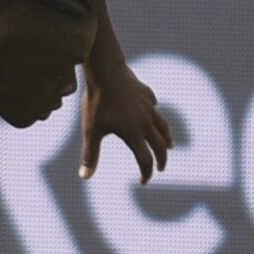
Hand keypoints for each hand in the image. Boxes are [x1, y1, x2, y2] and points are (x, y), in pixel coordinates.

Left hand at [78, 57, 171, 180]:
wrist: (106, 71)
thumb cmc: (97, 102)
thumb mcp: (91, 130)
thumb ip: (90, 154)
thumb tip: (84, 177)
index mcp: (134, 133)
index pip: (144, 160)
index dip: (145, 173)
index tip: (143, 181)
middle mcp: (145, 122)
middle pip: (160, 145)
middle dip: (162, 159)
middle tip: (161, 168)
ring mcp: (148, 107)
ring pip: (162, 126)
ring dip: (166, 138)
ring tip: (169, 145)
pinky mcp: (145, 93)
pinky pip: (154, 106)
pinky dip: (155, 114)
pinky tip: (153, 112)